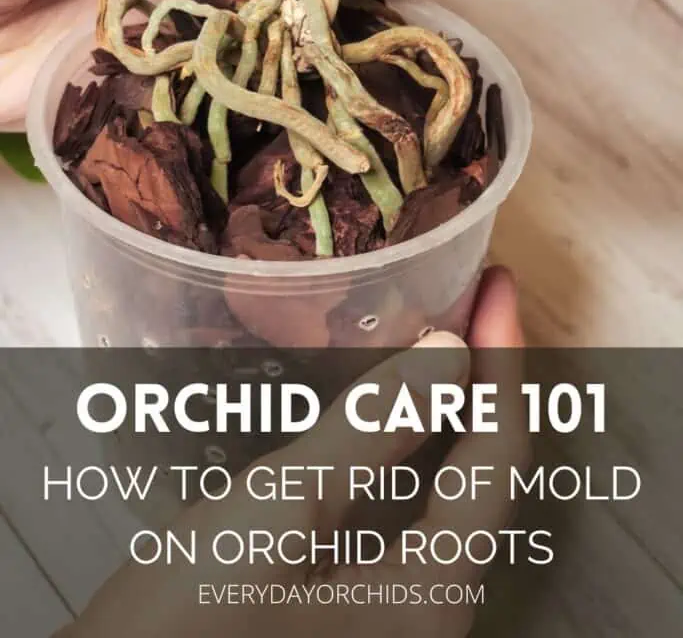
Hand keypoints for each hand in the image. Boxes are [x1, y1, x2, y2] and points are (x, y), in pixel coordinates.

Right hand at [62, 268, 525, 637]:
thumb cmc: (186, 620)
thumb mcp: (279, 511)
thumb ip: (370, 432)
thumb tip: (450, 356)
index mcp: (431, 597)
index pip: (497, 458)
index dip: (503, 363)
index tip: (495, 284)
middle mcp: (429, 616)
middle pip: (484, 480)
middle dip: (484, 387)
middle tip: (470, 305)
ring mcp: (389, 620)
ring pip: (446, 498)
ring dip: (449, 417)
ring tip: (437, 345)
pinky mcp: (349, 613)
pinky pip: (407, 518)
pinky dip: (410, 455)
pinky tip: (381, 420)